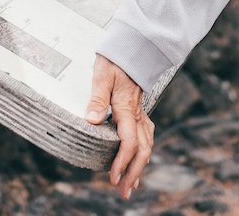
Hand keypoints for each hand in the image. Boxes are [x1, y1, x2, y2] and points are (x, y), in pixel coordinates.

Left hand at [85, 54, 154, 199]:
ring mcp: (140, 112)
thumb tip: (91, 120)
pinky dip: (144, 152)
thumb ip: (97, 97)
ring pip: (147, 145)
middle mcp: (136, 113)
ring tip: (132, 185)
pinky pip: (146, 136)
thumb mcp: (102, 74)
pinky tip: (140, 160)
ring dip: (140, 166)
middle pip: (142, 149)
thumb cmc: (116, 59)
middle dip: (134, 173)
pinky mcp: (139, 110)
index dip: (122, 162)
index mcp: (126, 107)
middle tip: (123, 192)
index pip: (129, 141)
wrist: (133, 46)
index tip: (113, 177)